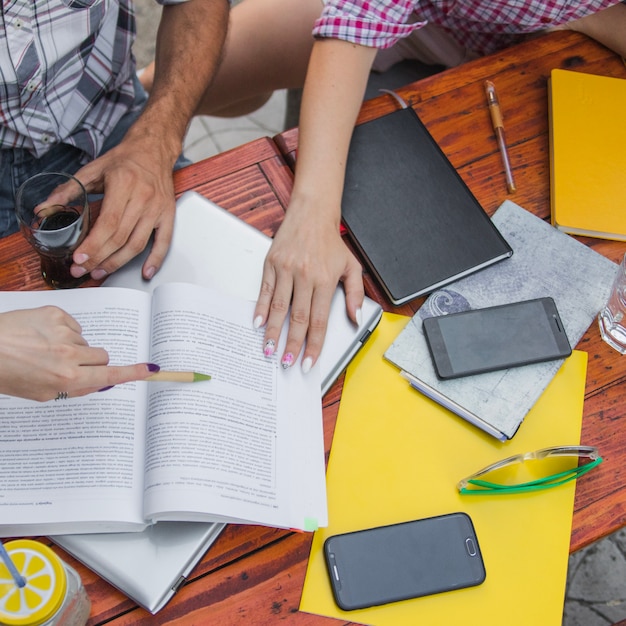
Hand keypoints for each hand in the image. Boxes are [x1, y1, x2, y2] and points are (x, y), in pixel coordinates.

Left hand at [0, 307, 155, 400]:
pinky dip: (62, 330)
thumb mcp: (41, 392)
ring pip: (86, 341)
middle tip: (70, 365)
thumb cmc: (6, 373)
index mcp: (66, 377)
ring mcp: (63, 331)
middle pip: (103, 356)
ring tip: (43, 349)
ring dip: (72, 346)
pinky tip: (40, 335)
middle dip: (92, 361)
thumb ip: (75, 387)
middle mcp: (69, 354)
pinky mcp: (55, 313)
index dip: (133, 373)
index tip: (151, 370)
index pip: (110, 375)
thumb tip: (102, 380)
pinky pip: (74, 325)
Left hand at [69, 131, 177, 281]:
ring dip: (118, 262)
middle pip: (120, 237)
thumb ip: (67, 190)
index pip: (108, 223)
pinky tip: (144, 273)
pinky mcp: (168, 215)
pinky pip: (163, 242)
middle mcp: (143, 197)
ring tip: (101, 272)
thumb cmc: (124, 161)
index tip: (79, 259)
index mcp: (123, 184)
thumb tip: (44, 208)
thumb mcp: (92, 169)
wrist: (153, 150)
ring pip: (137, 244)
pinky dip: (155, 260)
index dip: (93, 245)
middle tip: (83, 270)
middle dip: (99, 258)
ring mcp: (157, 208)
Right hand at [254, 209, 363, 371]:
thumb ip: (356, 294)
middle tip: (287, 362)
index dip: (313, 345)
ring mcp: (286, 270)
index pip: (319, 321)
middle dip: (292, 344)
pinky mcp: (272, 264)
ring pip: (278, 307)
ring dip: (273, 331)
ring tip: (269, 350)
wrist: (312, 213)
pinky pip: (265, 290)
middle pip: (298, 318)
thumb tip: (356, 318)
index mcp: (326, 280)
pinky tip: (257, 323)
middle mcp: (305, 276)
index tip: (308, 362)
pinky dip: (260, 308)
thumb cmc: (330, 241)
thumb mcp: (351, 266)